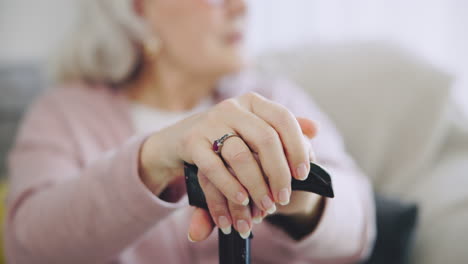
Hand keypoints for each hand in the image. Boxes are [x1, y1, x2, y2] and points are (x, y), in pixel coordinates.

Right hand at [140, 92, 317, 240]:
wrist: (183, 138)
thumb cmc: (228, 137)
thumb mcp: (255, 129)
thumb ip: (283, 130)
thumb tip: (315, 128)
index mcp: (253, 102)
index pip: (283, 118)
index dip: (297, 147)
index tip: (303, 174)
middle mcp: (232, 107)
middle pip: (265, 139)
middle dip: (279, 173)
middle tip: (283, 198)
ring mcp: (210, 123)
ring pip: (241, 156)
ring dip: (256, 186)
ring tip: (265, 207)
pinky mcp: (191, 142)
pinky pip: (214, 167)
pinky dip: (230, 187)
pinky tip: (242, 200)